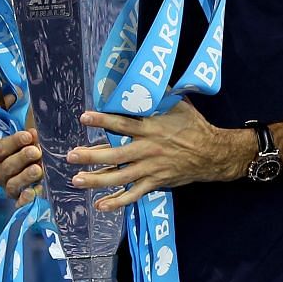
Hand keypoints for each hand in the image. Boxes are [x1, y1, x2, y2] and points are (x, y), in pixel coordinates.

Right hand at [0, 128, 42, 206]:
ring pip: (12, 185)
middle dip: (22, 158)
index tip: (29, 136)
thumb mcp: (28, 138)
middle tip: (36, 152)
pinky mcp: (19, 201)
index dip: (14, 142)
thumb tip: (33, 133)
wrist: (38, 164)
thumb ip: (29, 136)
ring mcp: (7, 188)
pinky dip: (27, 198)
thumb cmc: (30, 147)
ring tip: (38, 170)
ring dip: (25, 176)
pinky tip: (37, 190)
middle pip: (6, 167)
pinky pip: (19, 203)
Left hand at [66, 102, 255, 210]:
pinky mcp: (155, 182)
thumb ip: (157, 95)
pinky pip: (134, 194)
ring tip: (76, 180)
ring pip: (120, 177)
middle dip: (91, 156)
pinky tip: (100, 205)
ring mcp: (150, 168)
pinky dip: (118, 202)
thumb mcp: (177, 105)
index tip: (85, 117)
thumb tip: (145, 76)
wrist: (212, 153)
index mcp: (151, 128)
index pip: (123, 123)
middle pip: (116, 155)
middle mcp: (148, 149)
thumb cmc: (192, 126)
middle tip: (71, 155)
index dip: (103, 120)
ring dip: (97, 180)